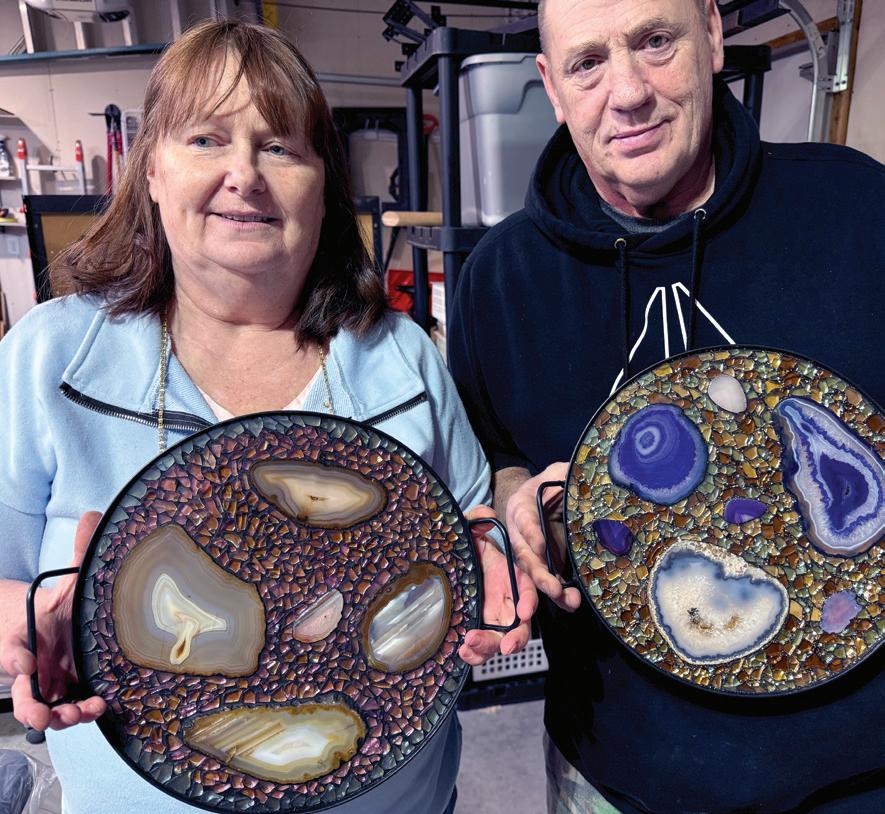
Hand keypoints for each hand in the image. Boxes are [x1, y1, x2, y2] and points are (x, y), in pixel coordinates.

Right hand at [0, 512, 106, 730]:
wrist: (62, 624)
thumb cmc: (61, 605)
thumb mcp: (69, 579)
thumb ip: (79, 552)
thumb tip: (92, 515)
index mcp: (26, 638)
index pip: (11, 651)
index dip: (15, 659)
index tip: (26, 662)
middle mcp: (35, 665)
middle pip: (23, 692)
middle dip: (31, 706)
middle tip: (43, 713)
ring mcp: (50, 682)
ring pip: (44, 709)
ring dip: (59, 716)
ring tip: (79, 712)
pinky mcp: (69, 691)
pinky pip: (68, 708)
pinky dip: (79, 712)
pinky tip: (99, 705)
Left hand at [458, 505, 537, 665]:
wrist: (454, 555)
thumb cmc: (469, 544)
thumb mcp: (470, 529)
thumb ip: (476, 519)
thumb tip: (484, 513)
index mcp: (510, 577)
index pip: (527, 590)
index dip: (528, 601)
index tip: (524, 610)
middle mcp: (506, 599)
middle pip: (518, 624)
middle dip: (514, 637)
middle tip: (503, 646)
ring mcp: (492, 615)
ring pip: (499, 639)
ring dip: (489, 649)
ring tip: (471, 650)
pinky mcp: (478, 625)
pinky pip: (481, 644)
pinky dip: (476, 652)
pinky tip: (464, 652)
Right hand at [505, 462, 581, 611]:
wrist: (545, 498)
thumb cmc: (551, 483)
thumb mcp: (559, 472)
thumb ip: (567, 474)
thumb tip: (584, 474)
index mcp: (522, 506)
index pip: (524, 520)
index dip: (530, 533)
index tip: (540, 546)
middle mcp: (520, 532)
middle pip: (525, 555)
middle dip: (538, 573)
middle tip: (554, 588)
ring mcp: (530, 551)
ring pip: (534, 573)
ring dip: (549, 589)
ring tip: (568, 601)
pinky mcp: (544, 562)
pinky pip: (548, 580)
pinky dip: (558, 594)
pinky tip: (571, 602)